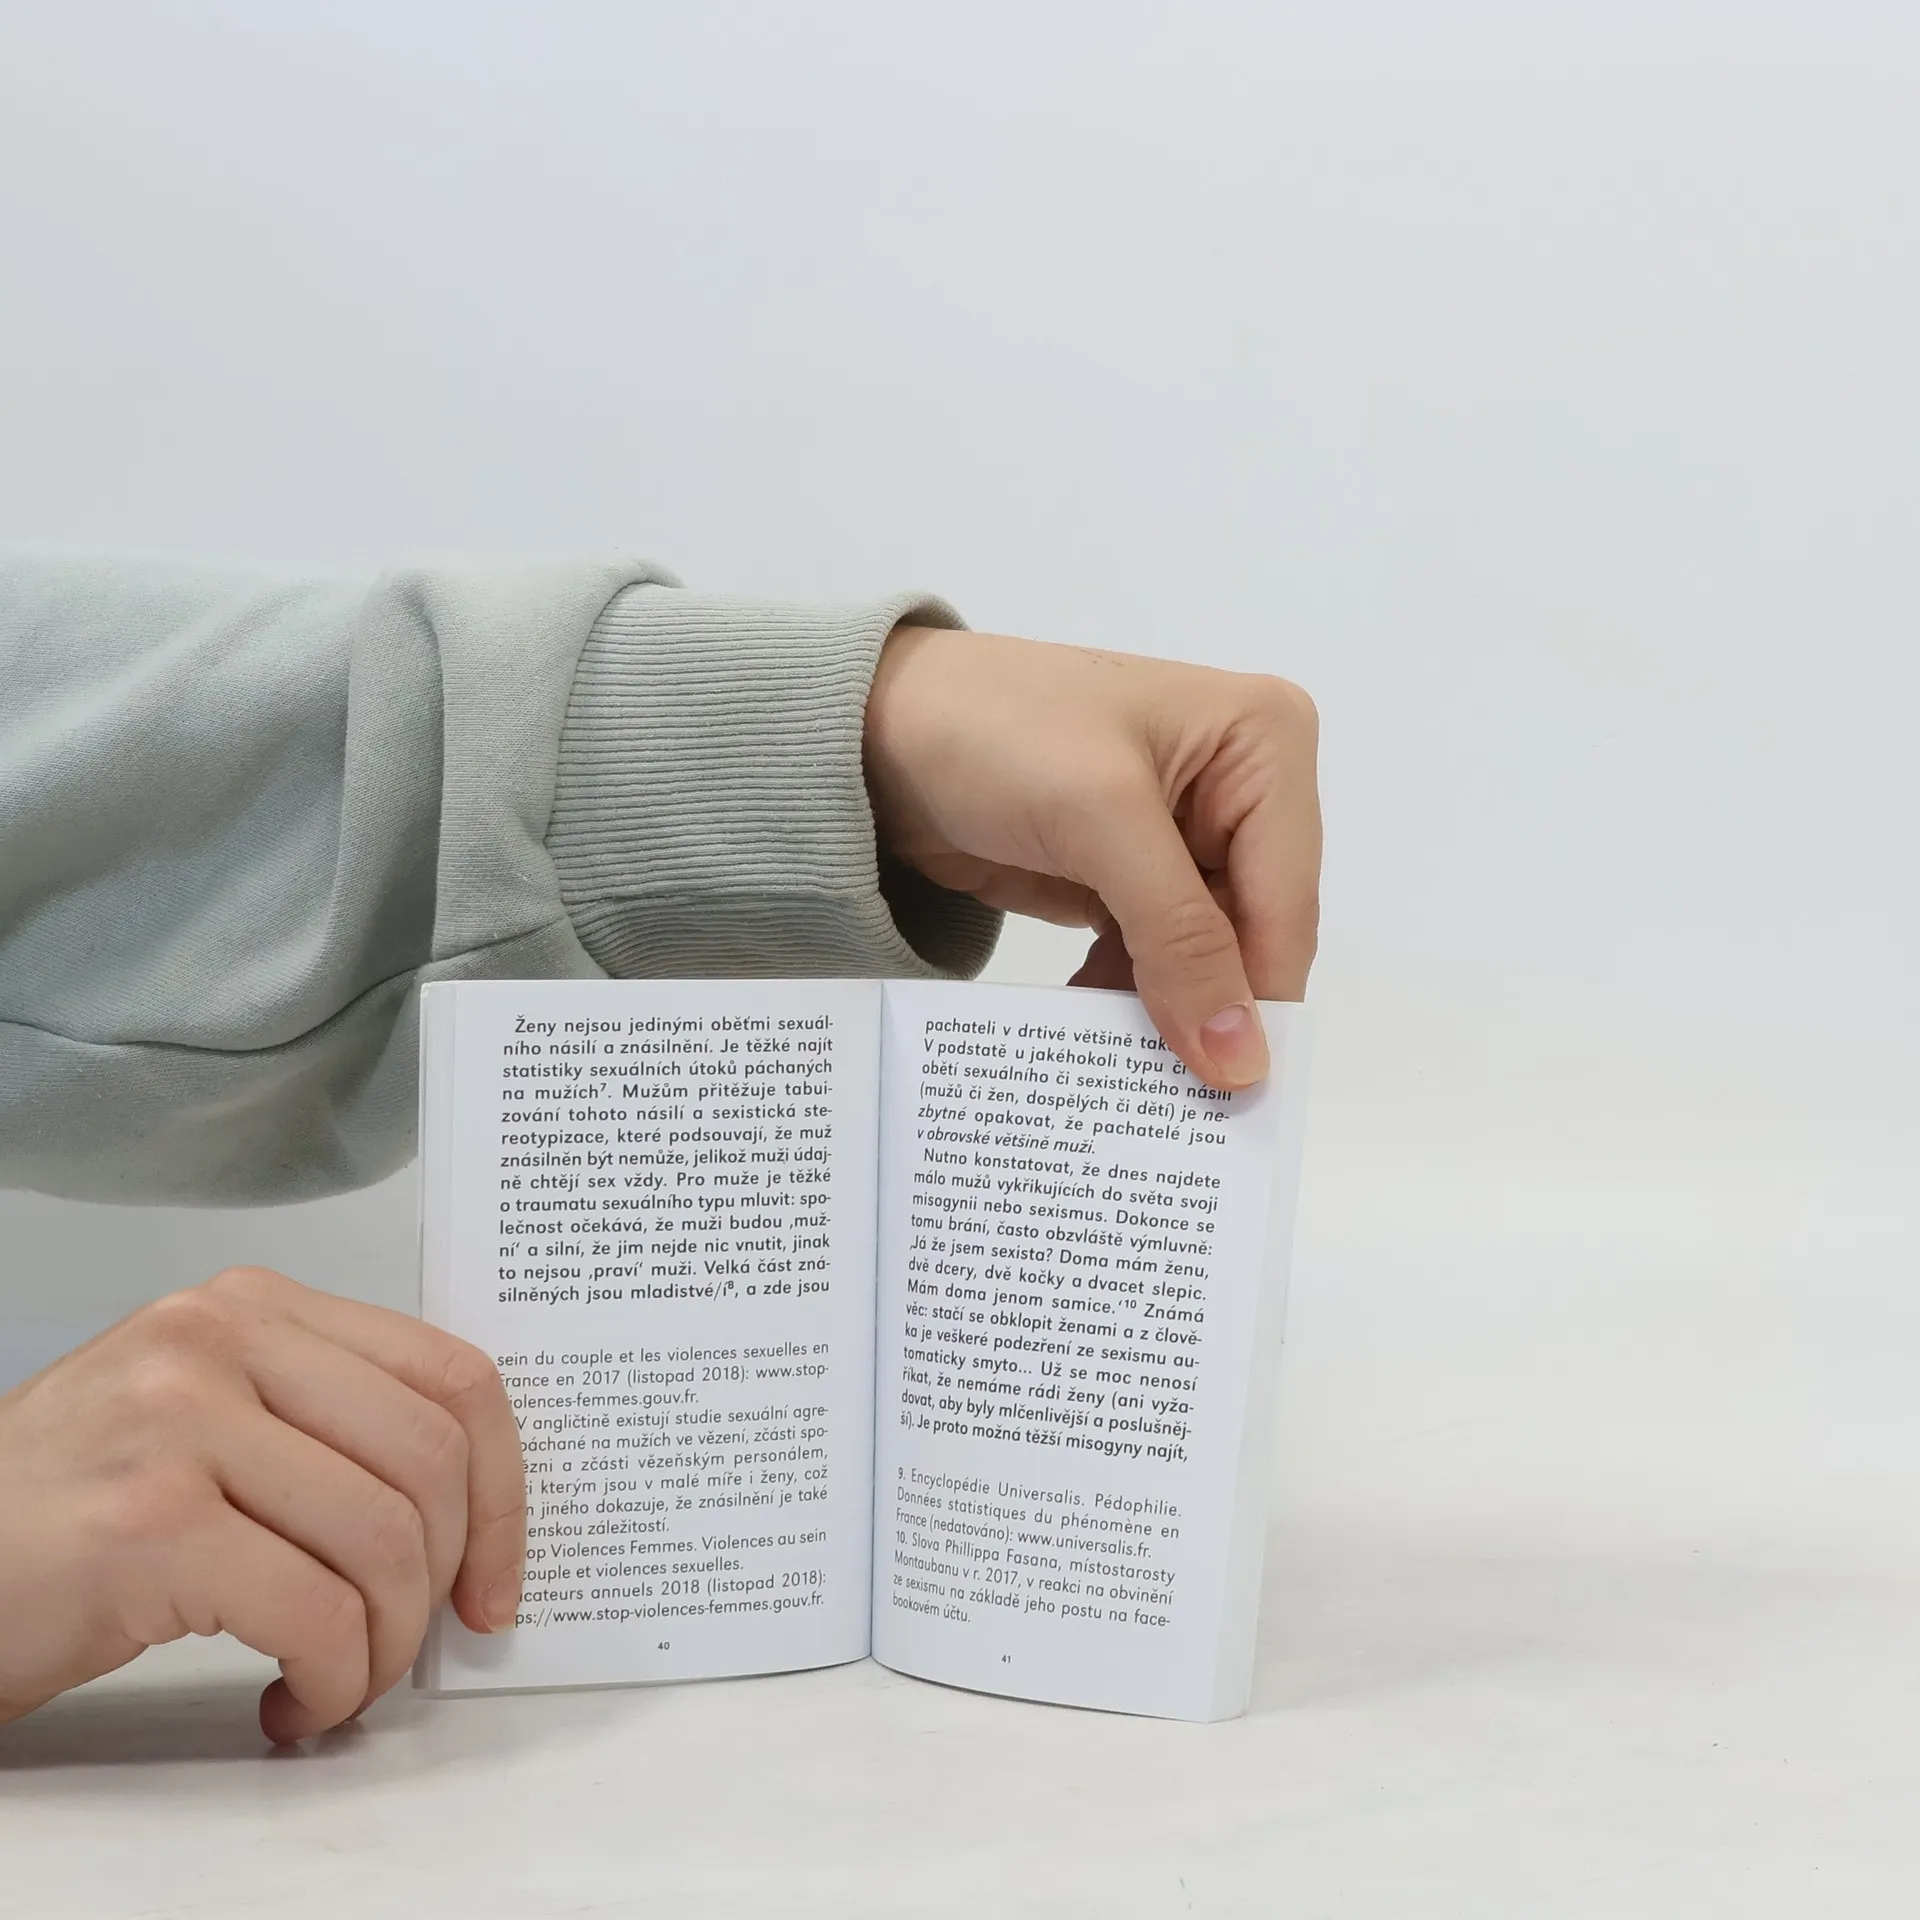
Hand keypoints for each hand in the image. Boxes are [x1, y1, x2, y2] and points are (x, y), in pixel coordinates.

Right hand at [0, 1267, 524, 1742]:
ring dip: (385, 1646)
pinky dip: (330, 1682)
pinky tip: (290, 1703)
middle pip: (431, 1460)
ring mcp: (181, 1423)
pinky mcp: (149, 1524)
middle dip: (444, 1580)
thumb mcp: (203, 1414)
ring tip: (338, 1683)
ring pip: (384, 1541)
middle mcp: (221, 1340)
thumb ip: (323, 1424)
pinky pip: (316, 1615)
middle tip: (410, 1647)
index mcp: (255, 1306)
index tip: (496, 1580)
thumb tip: (469, 1516)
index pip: (449, 1375)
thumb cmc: (70, 1505)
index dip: (504, 1490)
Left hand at [865, 628, 1320, 1088]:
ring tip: (1122, 1075)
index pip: (1286, 902)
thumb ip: (1179, 938)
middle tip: (1173, 1099)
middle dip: (1210, 1008)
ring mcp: (1183, 834)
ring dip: (1163, 1012)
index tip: (1230, 1092)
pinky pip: (1152, 956)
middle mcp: (1242, 787)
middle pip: (1251, 934)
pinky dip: (1126, 996)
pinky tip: (1090, 1033)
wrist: (873, 722)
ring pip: (1202, 956)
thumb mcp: (1099, 820)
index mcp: (1267, 743)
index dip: (1259, 998)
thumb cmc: (992, 731)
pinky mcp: (1128, 873)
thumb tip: (1242, 1060)